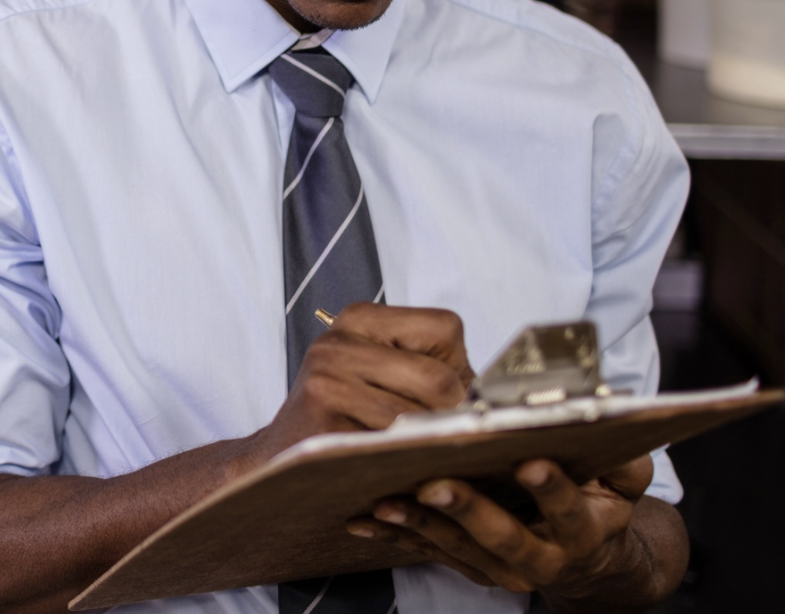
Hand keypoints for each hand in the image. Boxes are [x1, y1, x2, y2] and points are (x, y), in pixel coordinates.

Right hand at [249, 303, 473, 462]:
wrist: (281, 458)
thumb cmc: (345, 415)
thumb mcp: (382, 372)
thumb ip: (436, 368)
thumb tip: (504, 393)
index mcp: (361, 317)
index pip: (446, 329)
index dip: (458, 369)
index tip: (443, 398)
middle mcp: (339, 339)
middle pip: (438, 380)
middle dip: (450, 417)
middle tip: (437, 439)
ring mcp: (326, 378)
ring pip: (418, 418)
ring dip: (427, 446)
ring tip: (412, 454)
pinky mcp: (322, 422)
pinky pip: (390, 446)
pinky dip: (402, 463)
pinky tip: (392, 466)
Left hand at [351, 455, 661, 604]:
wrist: (587, 558)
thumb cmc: (599, 500)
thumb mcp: (624, 479)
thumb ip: (623, 459)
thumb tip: (614, 427)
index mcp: (581, 531)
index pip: (568, 511)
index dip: (552, 490)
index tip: (530, 462)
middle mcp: (540, 557)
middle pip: (502, 537)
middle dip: (467, 510)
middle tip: (436, 483)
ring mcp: (501, 566)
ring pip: (457, 547)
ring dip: (419, 524)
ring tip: (388, 499)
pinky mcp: (469, 563)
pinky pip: (428, 551)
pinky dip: (395, 535)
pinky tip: (365, 517)